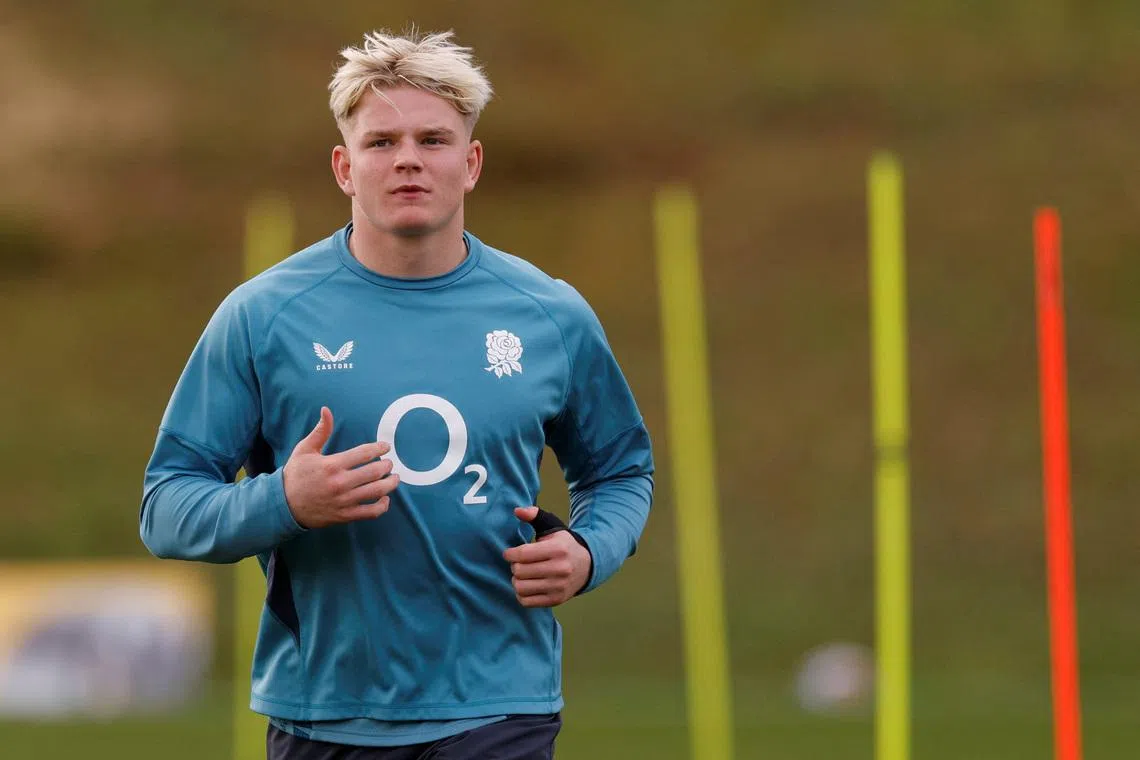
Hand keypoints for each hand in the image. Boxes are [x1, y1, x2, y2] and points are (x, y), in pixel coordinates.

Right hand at [282, 407, 399, 528]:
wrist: (283, 505)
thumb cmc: (295, 475)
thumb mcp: (304, 450)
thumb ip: (320, 431)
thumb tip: (326, 410)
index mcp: (332, 465)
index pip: (364, 453)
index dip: (379, 448)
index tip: (386, 447)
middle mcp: (340, 483)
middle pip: (374, 472)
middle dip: (387, 465)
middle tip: (389, 463)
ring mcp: (344, 501)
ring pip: (376, 491)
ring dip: (390, 484)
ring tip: (394, 478)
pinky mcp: (345, 515)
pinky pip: (370, 512)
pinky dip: (382, 506)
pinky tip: (385, 499)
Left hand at [503, 507, 591, 607]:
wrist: (587, 566)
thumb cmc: (563, 545)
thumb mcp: (552, 526)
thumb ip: (535, 514)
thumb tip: (517, 510)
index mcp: (558, 549)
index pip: (523, 554)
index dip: (510, 554)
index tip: (508, 553)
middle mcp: (560, 569)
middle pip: (520, 571)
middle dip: (514, 566)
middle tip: (518, 563)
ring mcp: (559, 586)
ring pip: (521, 587)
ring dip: (516, 580)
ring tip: (521, 574)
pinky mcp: (556, 600)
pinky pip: (526, 601)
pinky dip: (521, 594)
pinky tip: (527, 585)